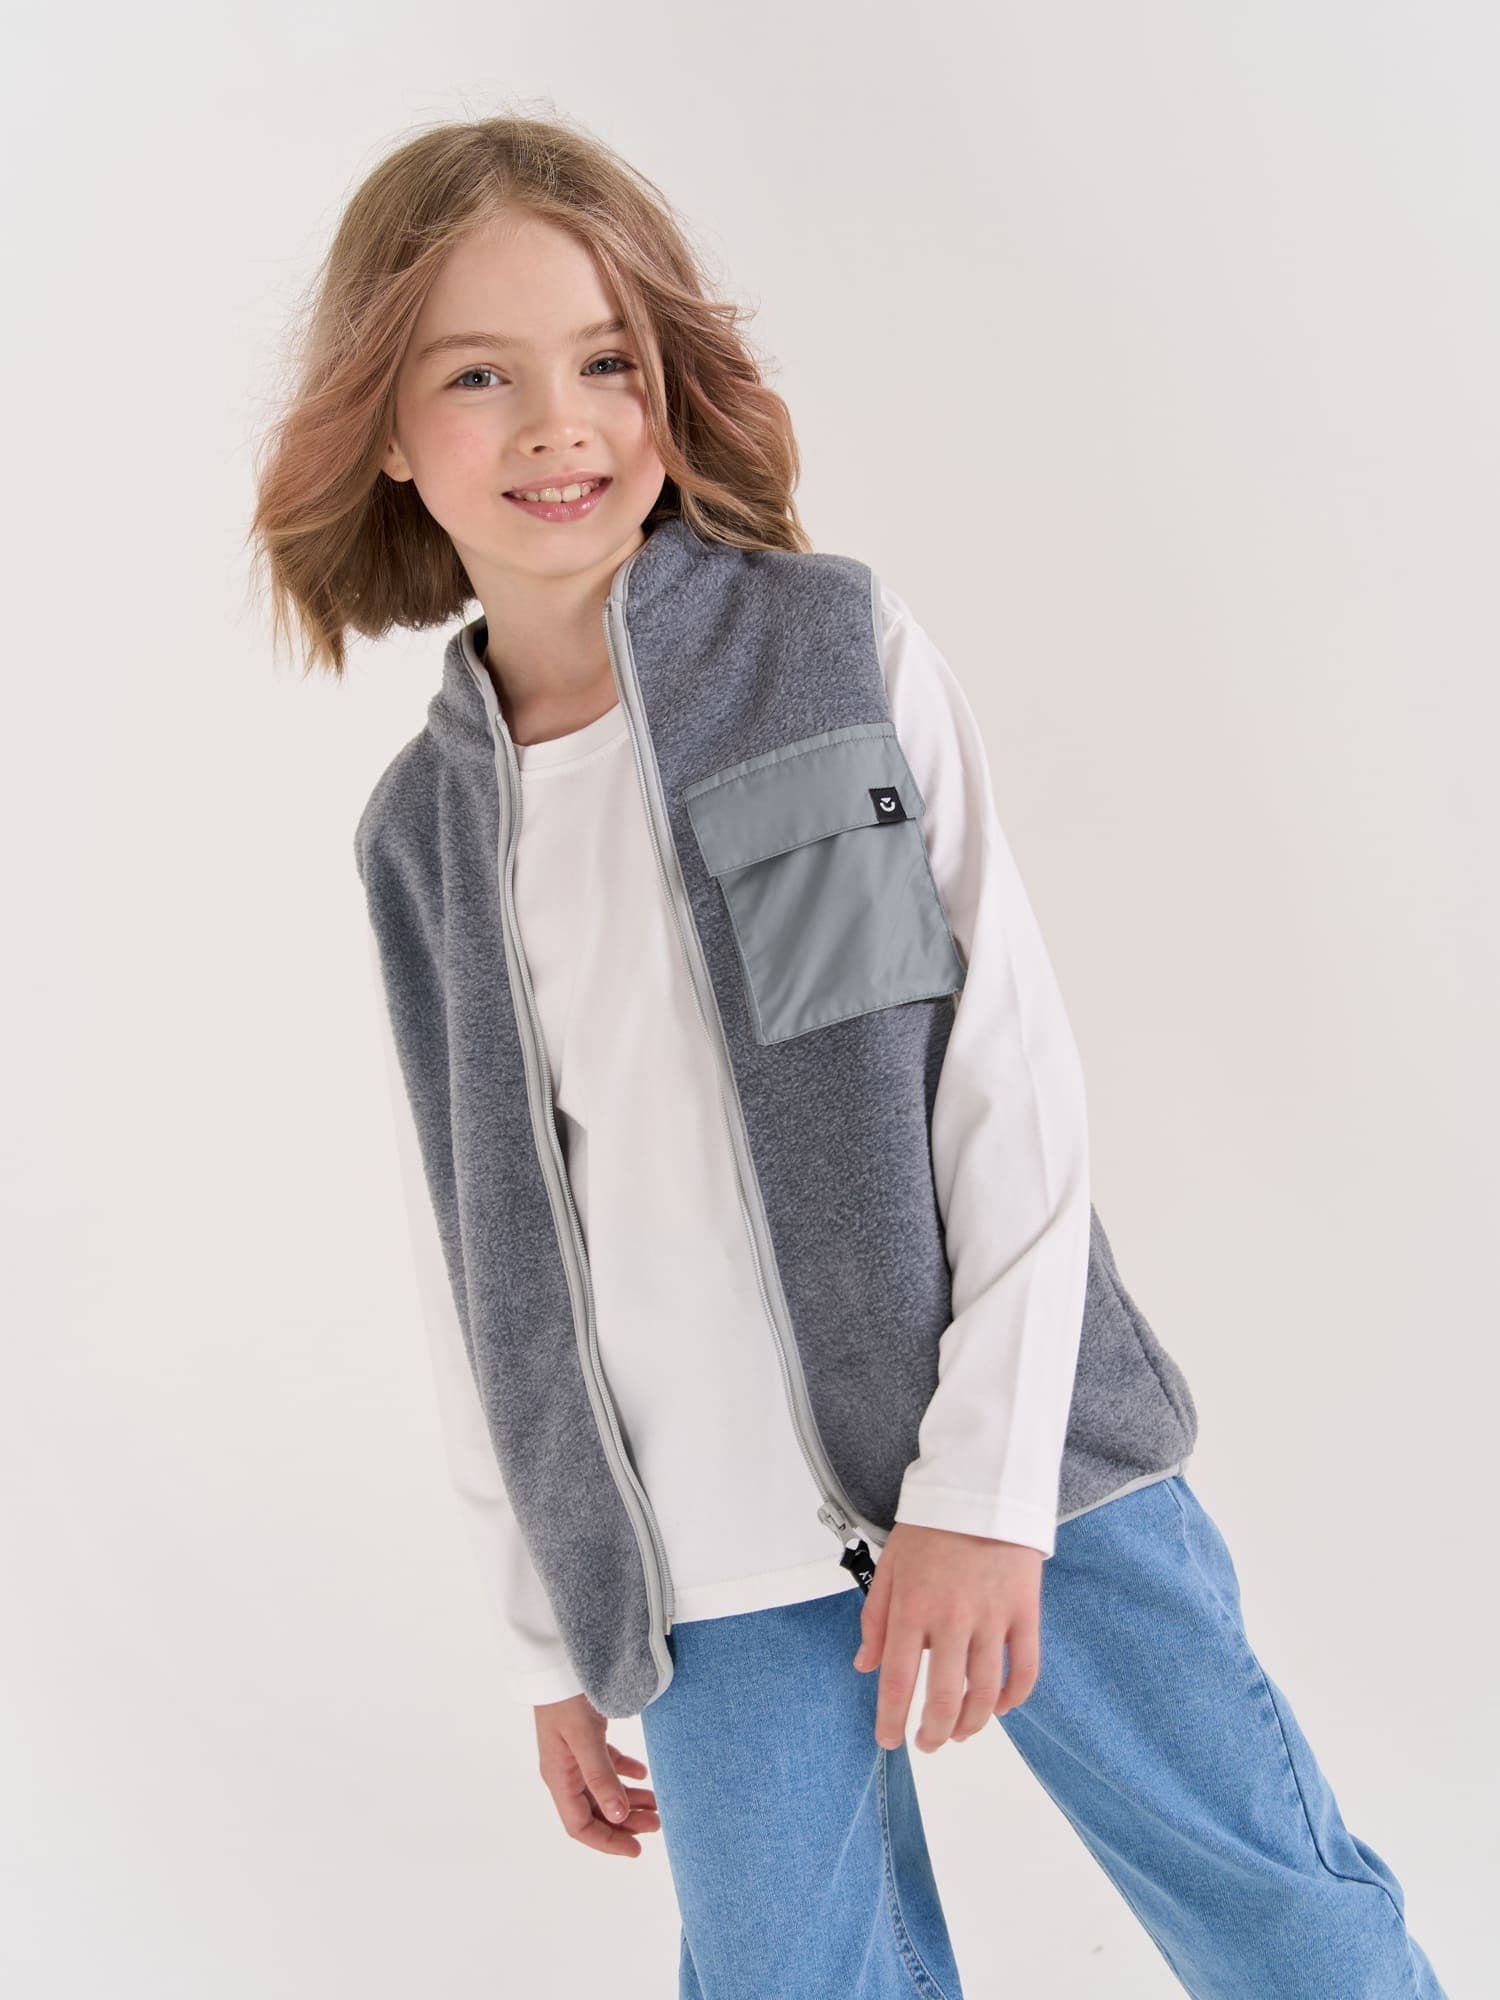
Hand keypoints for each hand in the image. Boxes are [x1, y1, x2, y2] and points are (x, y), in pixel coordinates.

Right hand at [534, 1692, 661, 1858]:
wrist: (558, 1661)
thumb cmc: (567, 1698)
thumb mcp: (585, 1738)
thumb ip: (601, 1777)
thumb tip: (617, 1816)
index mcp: (559, 1778)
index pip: (580, 1825)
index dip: (607, 1842)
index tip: (636, 1850)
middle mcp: (565, 1771)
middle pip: (595, 1811)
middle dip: (625, 1822)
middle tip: (658, 1824)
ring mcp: (574, 1755)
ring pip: (603, 1790)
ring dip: (629, 1800)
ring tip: (657, 1805)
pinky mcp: (584, 1737)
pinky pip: (605, 1765)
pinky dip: (625, 1772)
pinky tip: (643, 1774)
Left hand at [851, 1521, 1042, 1751]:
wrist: (982, 1487)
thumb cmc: (932, 1526)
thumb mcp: (891, 1566)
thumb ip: (876, 1620)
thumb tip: (865, 1665)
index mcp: (913, 1608)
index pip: (899, 1681)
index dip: (892, 1720)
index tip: (888, 1740)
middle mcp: (952, 1619)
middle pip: (944, 1698)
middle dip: (933, 1732)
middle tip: (928, 1743)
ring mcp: (992, 1617)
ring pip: (985, 1692)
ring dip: (972, 1724)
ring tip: (960, 1733)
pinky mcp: (1025, 1611)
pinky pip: (1025, 1669)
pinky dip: (1013, 1697)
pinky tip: (1000, 1707)